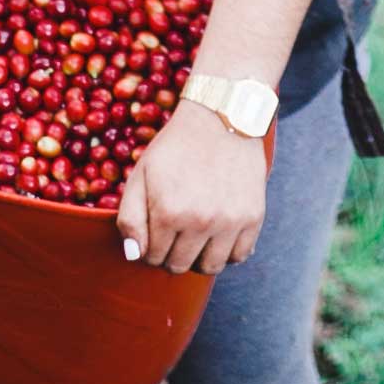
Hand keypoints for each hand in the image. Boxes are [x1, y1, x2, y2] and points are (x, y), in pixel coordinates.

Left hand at [114, 97, 265, 274]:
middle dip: (172, 254)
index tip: (157, 229)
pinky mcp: (253, 217)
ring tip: (197, 236)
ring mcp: (230, 221)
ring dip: (199, 258)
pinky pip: (240, 256)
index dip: (151, 246)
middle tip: (176, 232)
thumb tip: (135, 255)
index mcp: (168, 212)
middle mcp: (200, 222)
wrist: (222, 116)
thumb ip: (129, 218)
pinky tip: (219, 234)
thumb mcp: (141, 174)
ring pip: (210, 267)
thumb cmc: (176, 147)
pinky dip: (228, 252)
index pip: (152, 257)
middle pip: (180, 266)